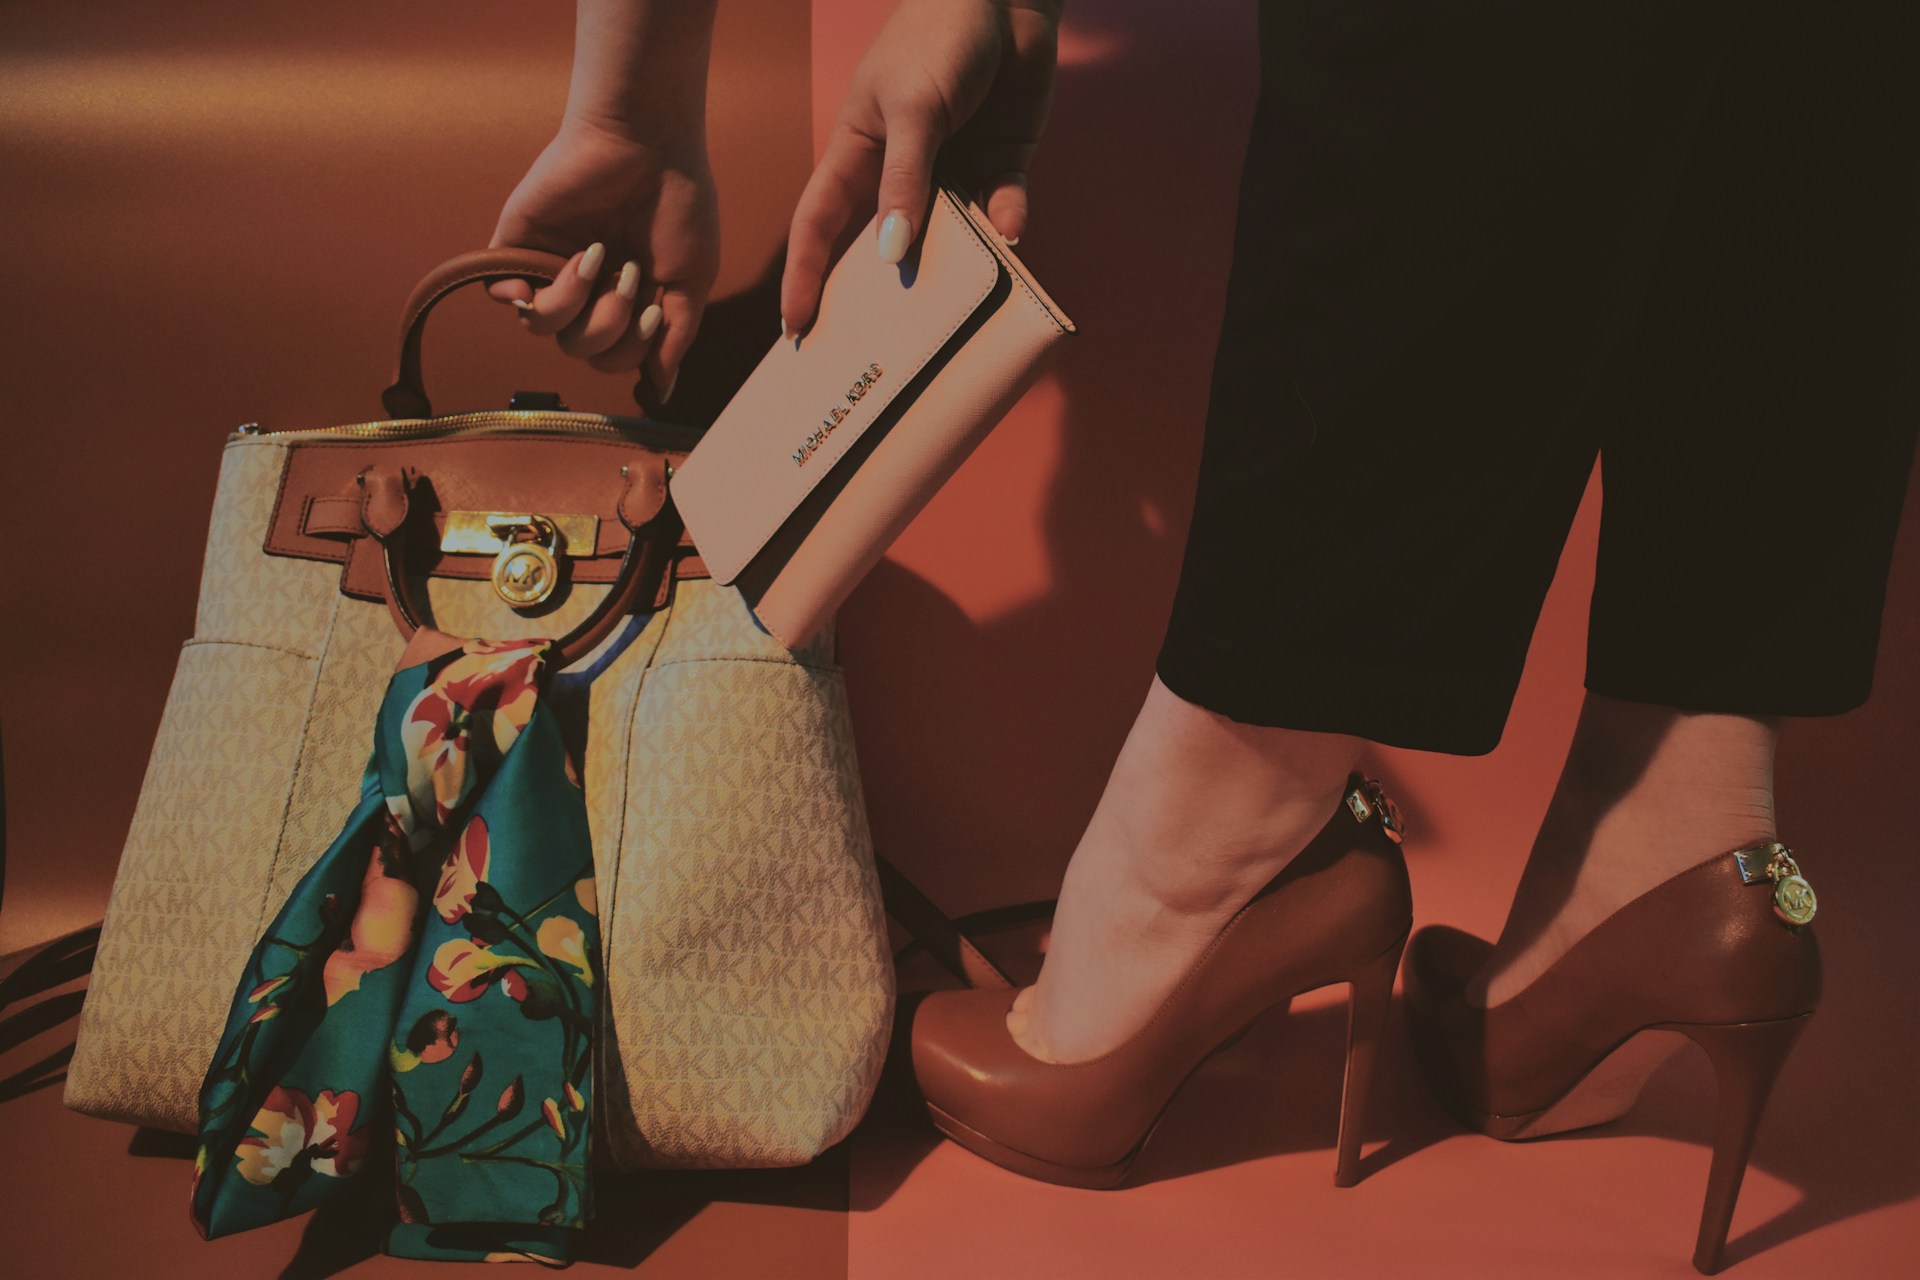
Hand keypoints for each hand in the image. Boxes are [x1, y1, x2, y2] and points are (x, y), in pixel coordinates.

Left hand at [489, 116, 719, 401]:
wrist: (650, 142)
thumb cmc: (680, 204)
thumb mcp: (691, 283)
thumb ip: (675, 340)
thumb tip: (660, 392)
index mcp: (624, 295)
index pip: (613, 357)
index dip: (633, 350)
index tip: (655, 310)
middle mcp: (585, 285)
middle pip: (579, 350)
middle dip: (611, 327)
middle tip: (630, 276)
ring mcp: (548, 264)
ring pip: (543, 329)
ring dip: (581, 306)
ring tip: (601, 259)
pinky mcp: (517, 242)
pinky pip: (505, 295)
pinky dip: (536, 293)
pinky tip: (571, 263)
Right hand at [782, 0, 1061, 335]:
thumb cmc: (937, 36)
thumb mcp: (912, 108)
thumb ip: (905, 180)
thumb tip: (893, 254)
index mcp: (857, 153)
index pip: (819, 226)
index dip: (805, 276)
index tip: (795, 328)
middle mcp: (901, 172)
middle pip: (882, 248)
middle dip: (877, 297)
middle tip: (871, 353)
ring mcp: (952, 172)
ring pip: (949, 241)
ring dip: (954, 272)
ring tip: (950, 320)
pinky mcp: (1001, 166)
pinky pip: (1002, 210)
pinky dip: (1006, 224)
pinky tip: (1011, 238)